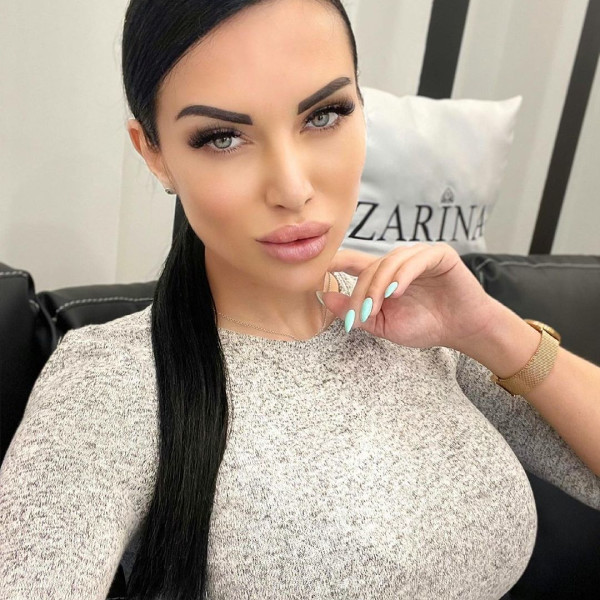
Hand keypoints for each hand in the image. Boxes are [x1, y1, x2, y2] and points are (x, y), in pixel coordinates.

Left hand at [323, 243, 497, 349]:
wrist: (461, 330)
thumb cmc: (425, 326)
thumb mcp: (383, 324)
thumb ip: (357, 311)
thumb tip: (325, 296)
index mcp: (382, 276)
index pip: (352, 262)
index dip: (333, 262)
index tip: (313, 268)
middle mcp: (397, 261)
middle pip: (368, 268)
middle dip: (361, 292)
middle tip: (360, 314)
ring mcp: (417, 255)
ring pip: (388, 263)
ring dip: (379, 286)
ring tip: (378, 306)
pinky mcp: (438, 254)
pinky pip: (415, 260)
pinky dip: (403, 276)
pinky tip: (397, 292)